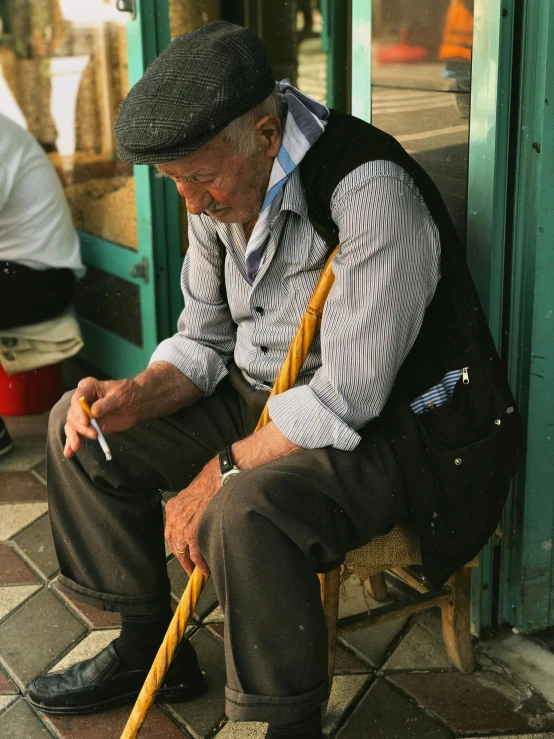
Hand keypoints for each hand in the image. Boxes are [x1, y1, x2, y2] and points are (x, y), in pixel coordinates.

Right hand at [64, 377, 144, 456]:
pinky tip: (69, 452)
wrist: (137, 404)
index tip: (86, 421)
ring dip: (74, 436)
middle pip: (73, 414)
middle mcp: (82, 400)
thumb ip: (106, 404)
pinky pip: (77, 434)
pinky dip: (72, 443)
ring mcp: (83, 414)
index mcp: (88, 387)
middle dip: (80, 427)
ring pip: (72, 425)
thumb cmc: (128, 394)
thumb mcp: (120, 396)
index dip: (79, 411)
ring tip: (77, 446)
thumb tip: (93, 412)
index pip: (78, 399)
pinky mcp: (87, 426)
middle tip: (94, 435)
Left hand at [164, 459, 220, 575]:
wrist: (219, 477)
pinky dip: (200, 564)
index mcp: (173, 507)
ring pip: (183, 552)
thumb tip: (196, 517)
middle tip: (189, 568)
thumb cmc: (211, 480)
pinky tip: (205, 569)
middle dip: (182, 558)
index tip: (182, 552)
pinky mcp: (192, 533)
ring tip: (198, 572)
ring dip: (191, 564)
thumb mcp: (192, 493)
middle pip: (174, 544)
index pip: (171, 532)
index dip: (177, 545)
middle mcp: (173, 518)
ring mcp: (181, 527)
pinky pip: (195, 554)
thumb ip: (189, 507)